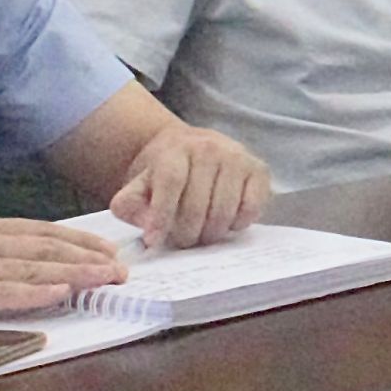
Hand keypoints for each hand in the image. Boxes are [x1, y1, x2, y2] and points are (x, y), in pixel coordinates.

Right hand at [0, 217, 127, 322]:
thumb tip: (25, 259)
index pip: (41, 233)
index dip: (79, 242)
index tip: (108, 251)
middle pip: (46, 249)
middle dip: (88, 259)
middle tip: (121, 268)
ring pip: (32, 270)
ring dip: (74, 275)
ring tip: (106, 280)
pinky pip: (2, 294)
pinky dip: (35, 293)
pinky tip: (60, 294)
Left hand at [108, 121, 271, 246]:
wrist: (190, 148)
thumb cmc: (163, 173)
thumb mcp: (137, 185)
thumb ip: (130, 205)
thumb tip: (149, 230)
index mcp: (176, 149)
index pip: (171, 183)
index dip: (162, 216)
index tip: (154, 240)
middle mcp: (210, 148)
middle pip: (198, 204)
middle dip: (186, 233)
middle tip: (181, 242)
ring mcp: (238, 157)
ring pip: (224, 211)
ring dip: (210, 233)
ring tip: (200, 234)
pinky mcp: (259, 170)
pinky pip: (250, 209)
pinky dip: (236, 224)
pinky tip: (224, 223)